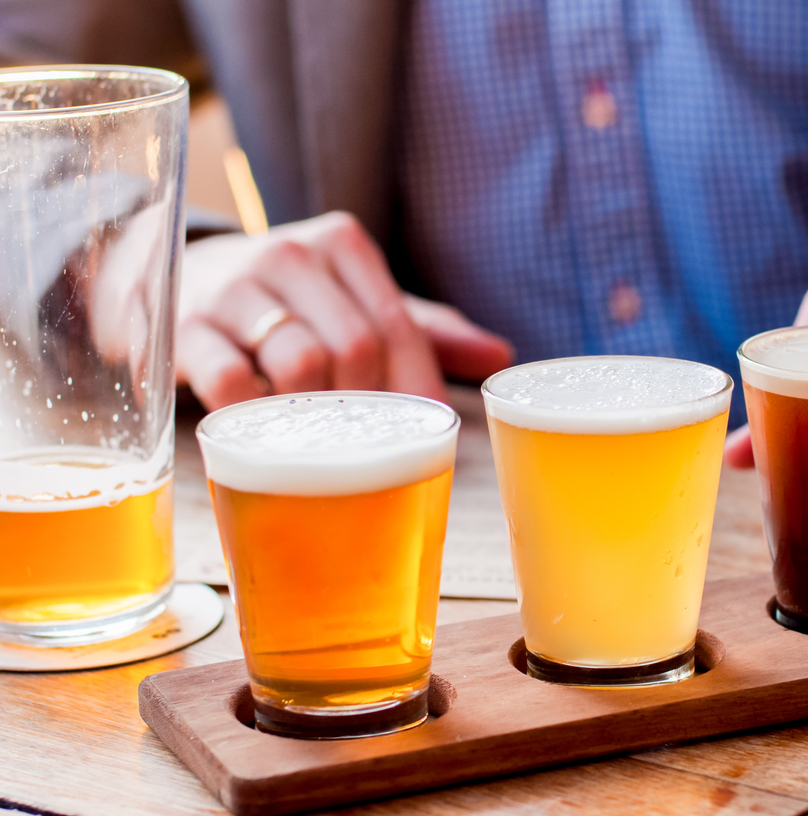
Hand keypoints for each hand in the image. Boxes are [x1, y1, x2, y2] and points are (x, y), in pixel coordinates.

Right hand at [177, 211, 513, 410]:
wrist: (169, 278)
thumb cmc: (290, 304)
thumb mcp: (357, 302)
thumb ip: (426, 330)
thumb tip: (501, 357)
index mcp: (342, 244)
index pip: (398, 325)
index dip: (416, 387)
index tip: (423, 430)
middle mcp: (289, 254)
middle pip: (356, 348)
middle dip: (369, 406)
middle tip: (367, 442)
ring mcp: (232, 288)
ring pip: (300, 364)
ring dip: (318, 417)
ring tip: (319, 439)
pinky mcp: (185, 329)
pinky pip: (230, 384)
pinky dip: (255, 419)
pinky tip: (263, 432)